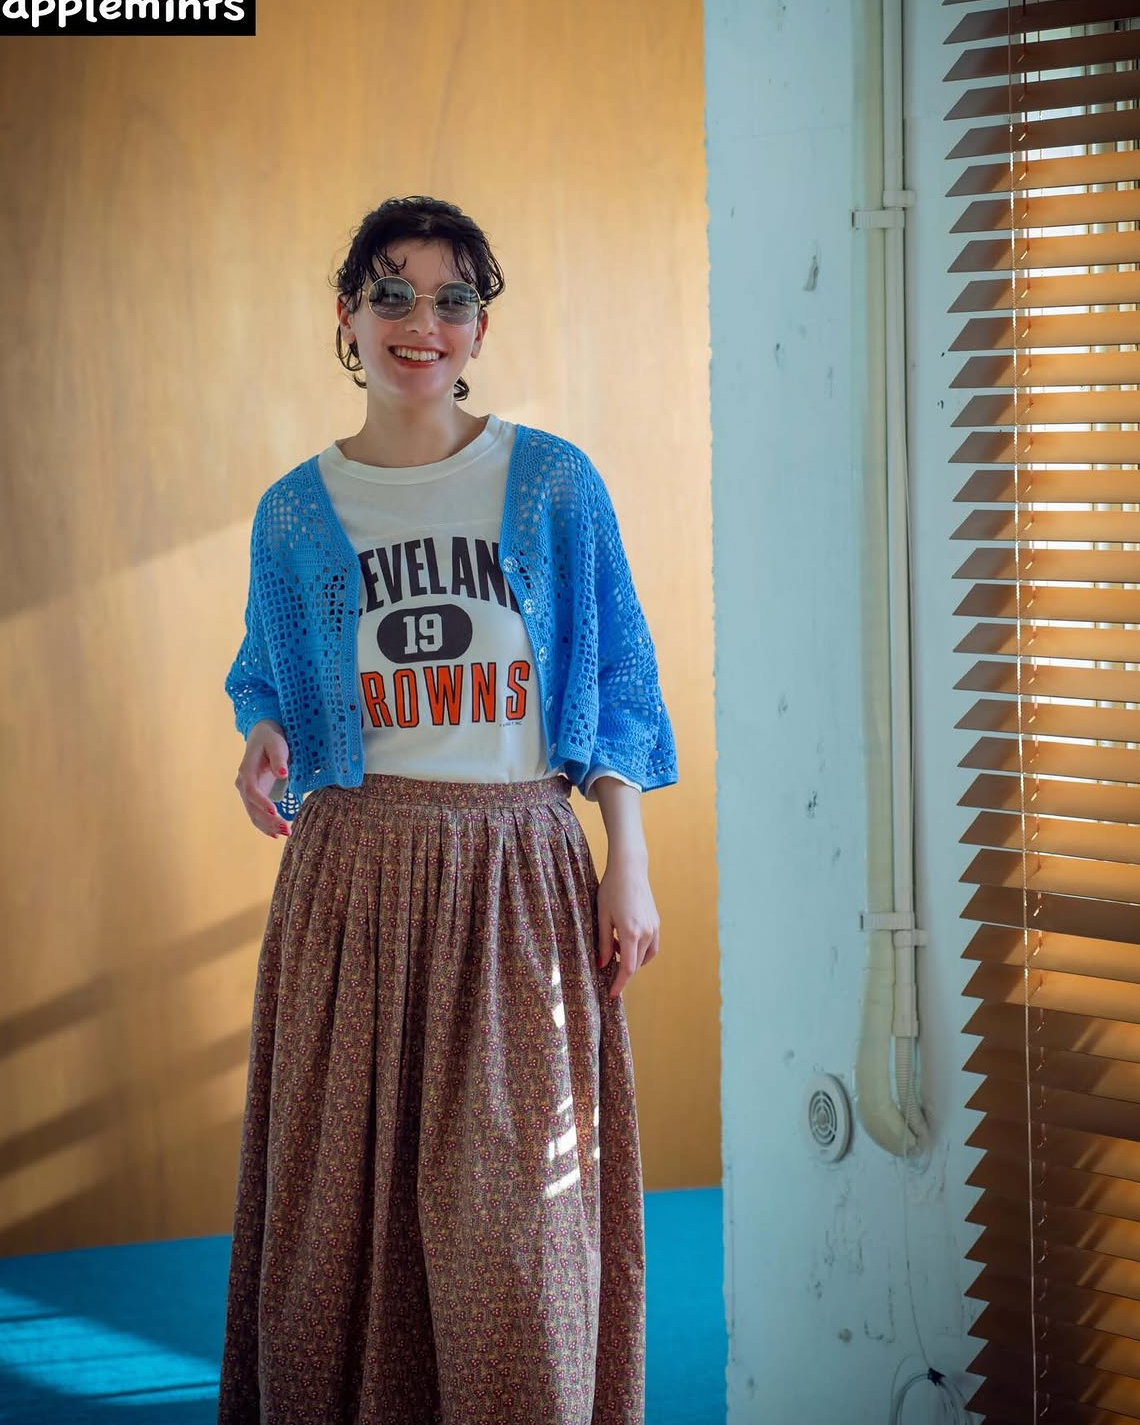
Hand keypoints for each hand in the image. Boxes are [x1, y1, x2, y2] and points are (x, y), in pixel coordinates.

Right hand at [234, 719, 291, 837]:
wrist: (263, 737)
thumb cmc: (271, 740)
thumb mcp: (277, 744)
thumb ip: (279, 759)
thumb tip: (282, 774)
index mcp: (246, 770)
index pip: (251, 790)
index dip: (261, 802)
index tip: (275, 811)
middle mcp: (243, 783)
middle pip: (252, 806)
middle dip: (268, 820)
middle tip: (286, 829)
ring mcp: (247, 792)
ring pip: (254, 813)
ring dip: (268, 826)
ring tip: (285, 833)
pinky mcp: (254, 797)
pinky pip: (257, 814)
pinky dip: (265, 825)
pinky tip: (276, 834)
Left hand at [596, 852, 659, 999]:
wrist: (629, 869)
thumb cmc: (611, 889)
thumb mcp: (603, 917)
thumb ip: (604, 942)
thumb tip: (603, 964)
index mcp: (631, 933)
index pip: (628, 969)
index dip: (619, 984)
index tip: (612, 995)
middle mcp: (646, 933)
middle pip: (637, 964)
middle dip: (624, 973)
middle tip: (608, 974)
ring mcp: (654, 927)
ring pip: (646, 956)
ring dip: (633, 960)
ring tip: (616, 951)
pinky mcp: (656, 922)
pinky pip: (651, 945)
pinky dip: (641, 950)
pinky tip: (627, 942)